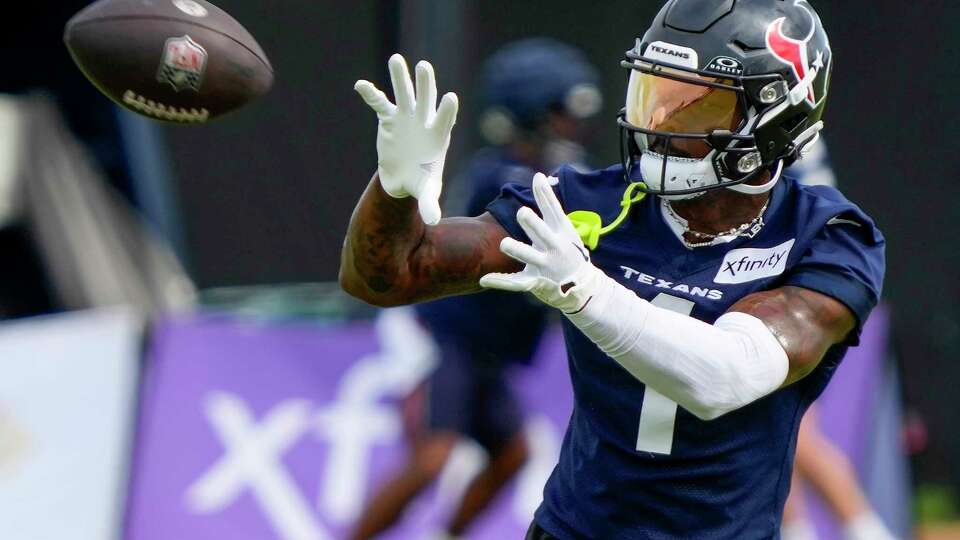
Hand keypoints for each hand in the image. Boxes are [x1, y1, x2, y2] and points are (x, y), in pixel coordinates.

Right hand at [354, 54, 458, 225]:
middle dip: (425, 84)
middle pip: (426, 99)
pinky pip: (380, 104)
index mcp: (438, 137)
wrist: (404, 177)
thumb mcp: (426, 192)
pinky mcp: (390, 118)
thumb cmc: (421, 181)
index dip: (447, 110)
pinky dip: (371, 94)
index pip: (445, 120)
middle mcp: (424, 121)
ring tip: (396, 60)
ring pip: (405, 94)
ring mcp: (407, 117)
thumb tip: (433, 220)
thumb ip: (430, 203)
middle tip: (424, 67)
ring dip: (400, 78)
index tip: (451, 98)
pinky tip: (361, 85)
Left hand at [480, 173, 602, 312]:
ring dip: (518, 250)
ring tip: (504, 243)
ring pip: (530, 257)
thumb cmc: (568, 250)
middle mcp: (555, 247)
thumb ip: (550, 205)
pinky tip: (484, 279)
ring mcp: (545, 265)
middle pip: (543, 233)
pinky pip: (516, 282)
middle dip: (533, 224)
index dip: (545, 194)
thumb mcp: (564, 228)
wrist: (582, 287)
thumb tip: (538, 176)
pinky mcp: (535, 282)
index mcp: (561, 232)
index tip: (537, 177)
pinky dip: (500, 281)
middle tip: (522, 212)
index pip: (553, 210)